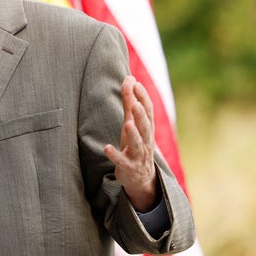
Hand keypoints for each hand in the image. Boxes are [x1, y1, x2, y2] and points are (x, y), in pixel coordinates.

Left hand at [104, 76, 157, 211]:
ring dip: (133, 134)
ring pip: (137, 144)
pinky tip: (107, 148)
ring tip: (127, 124)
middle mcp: (145, 141)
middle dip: (142, 116)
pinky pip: (122, 161)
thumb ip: (130, 101)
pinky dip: (115, 155)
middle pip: (146, 127)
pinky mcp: (128, 167)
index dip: (143, 97)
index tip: (136, 83)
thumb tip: (130, 78)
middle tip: (136, 104)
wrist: (141, 178)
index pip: (148, 111)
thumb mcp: (132, 122)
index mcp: (146, 128)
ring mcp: (137, 155)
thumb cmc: (135, 144)